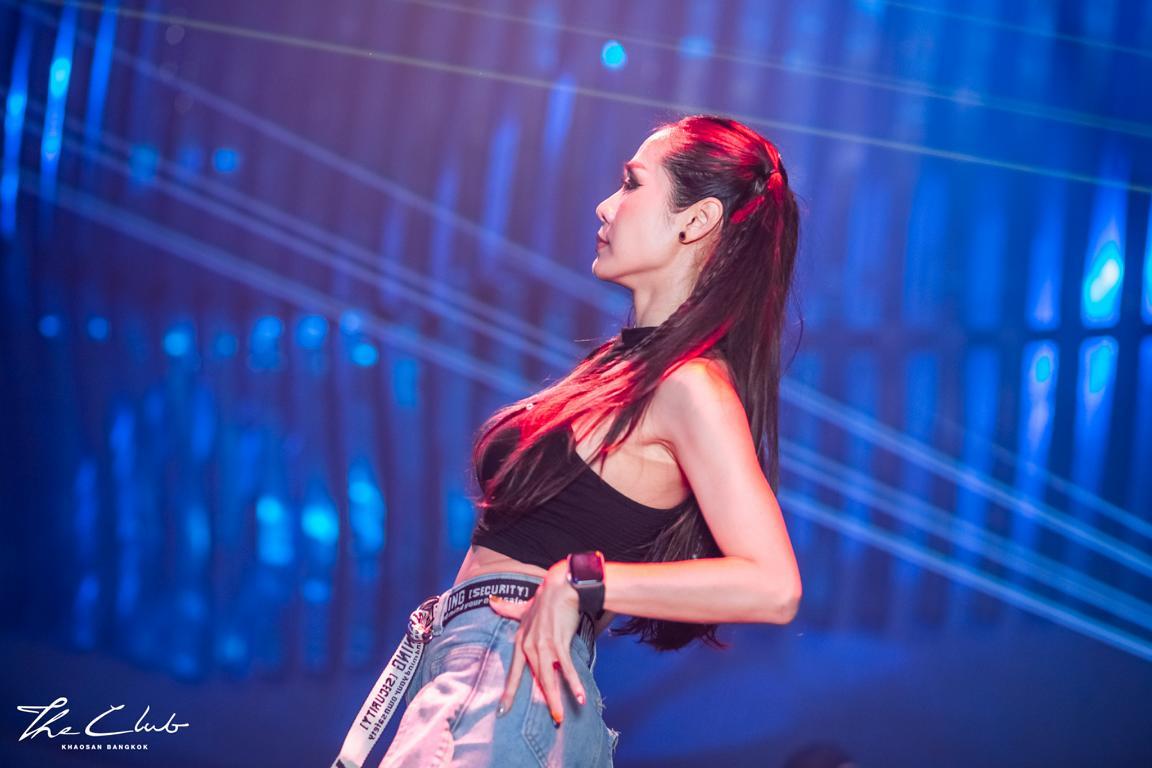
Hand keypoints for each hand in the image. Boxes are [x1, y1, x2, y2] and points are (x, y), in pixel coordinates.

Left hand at [487, 560, 586, 725]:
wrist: (561, 586)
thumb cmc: (544, 599)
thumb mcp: (523, 608)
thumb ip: (507, 609)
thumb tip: (490, 601)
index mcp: (521, 641)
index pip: (514, 671)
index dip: (510, 691)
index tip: (503, 709)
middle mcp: (529, 645)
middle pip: (534, 679)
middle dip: (540, 701)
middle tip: (545, 719)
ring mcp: (544, 644)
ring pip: (548, 677)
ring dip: (555, 698)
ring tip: (559, 717)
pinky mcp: (559, 641)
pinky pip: (566, 667)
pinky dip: (573, 682)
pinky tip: (579, 696)